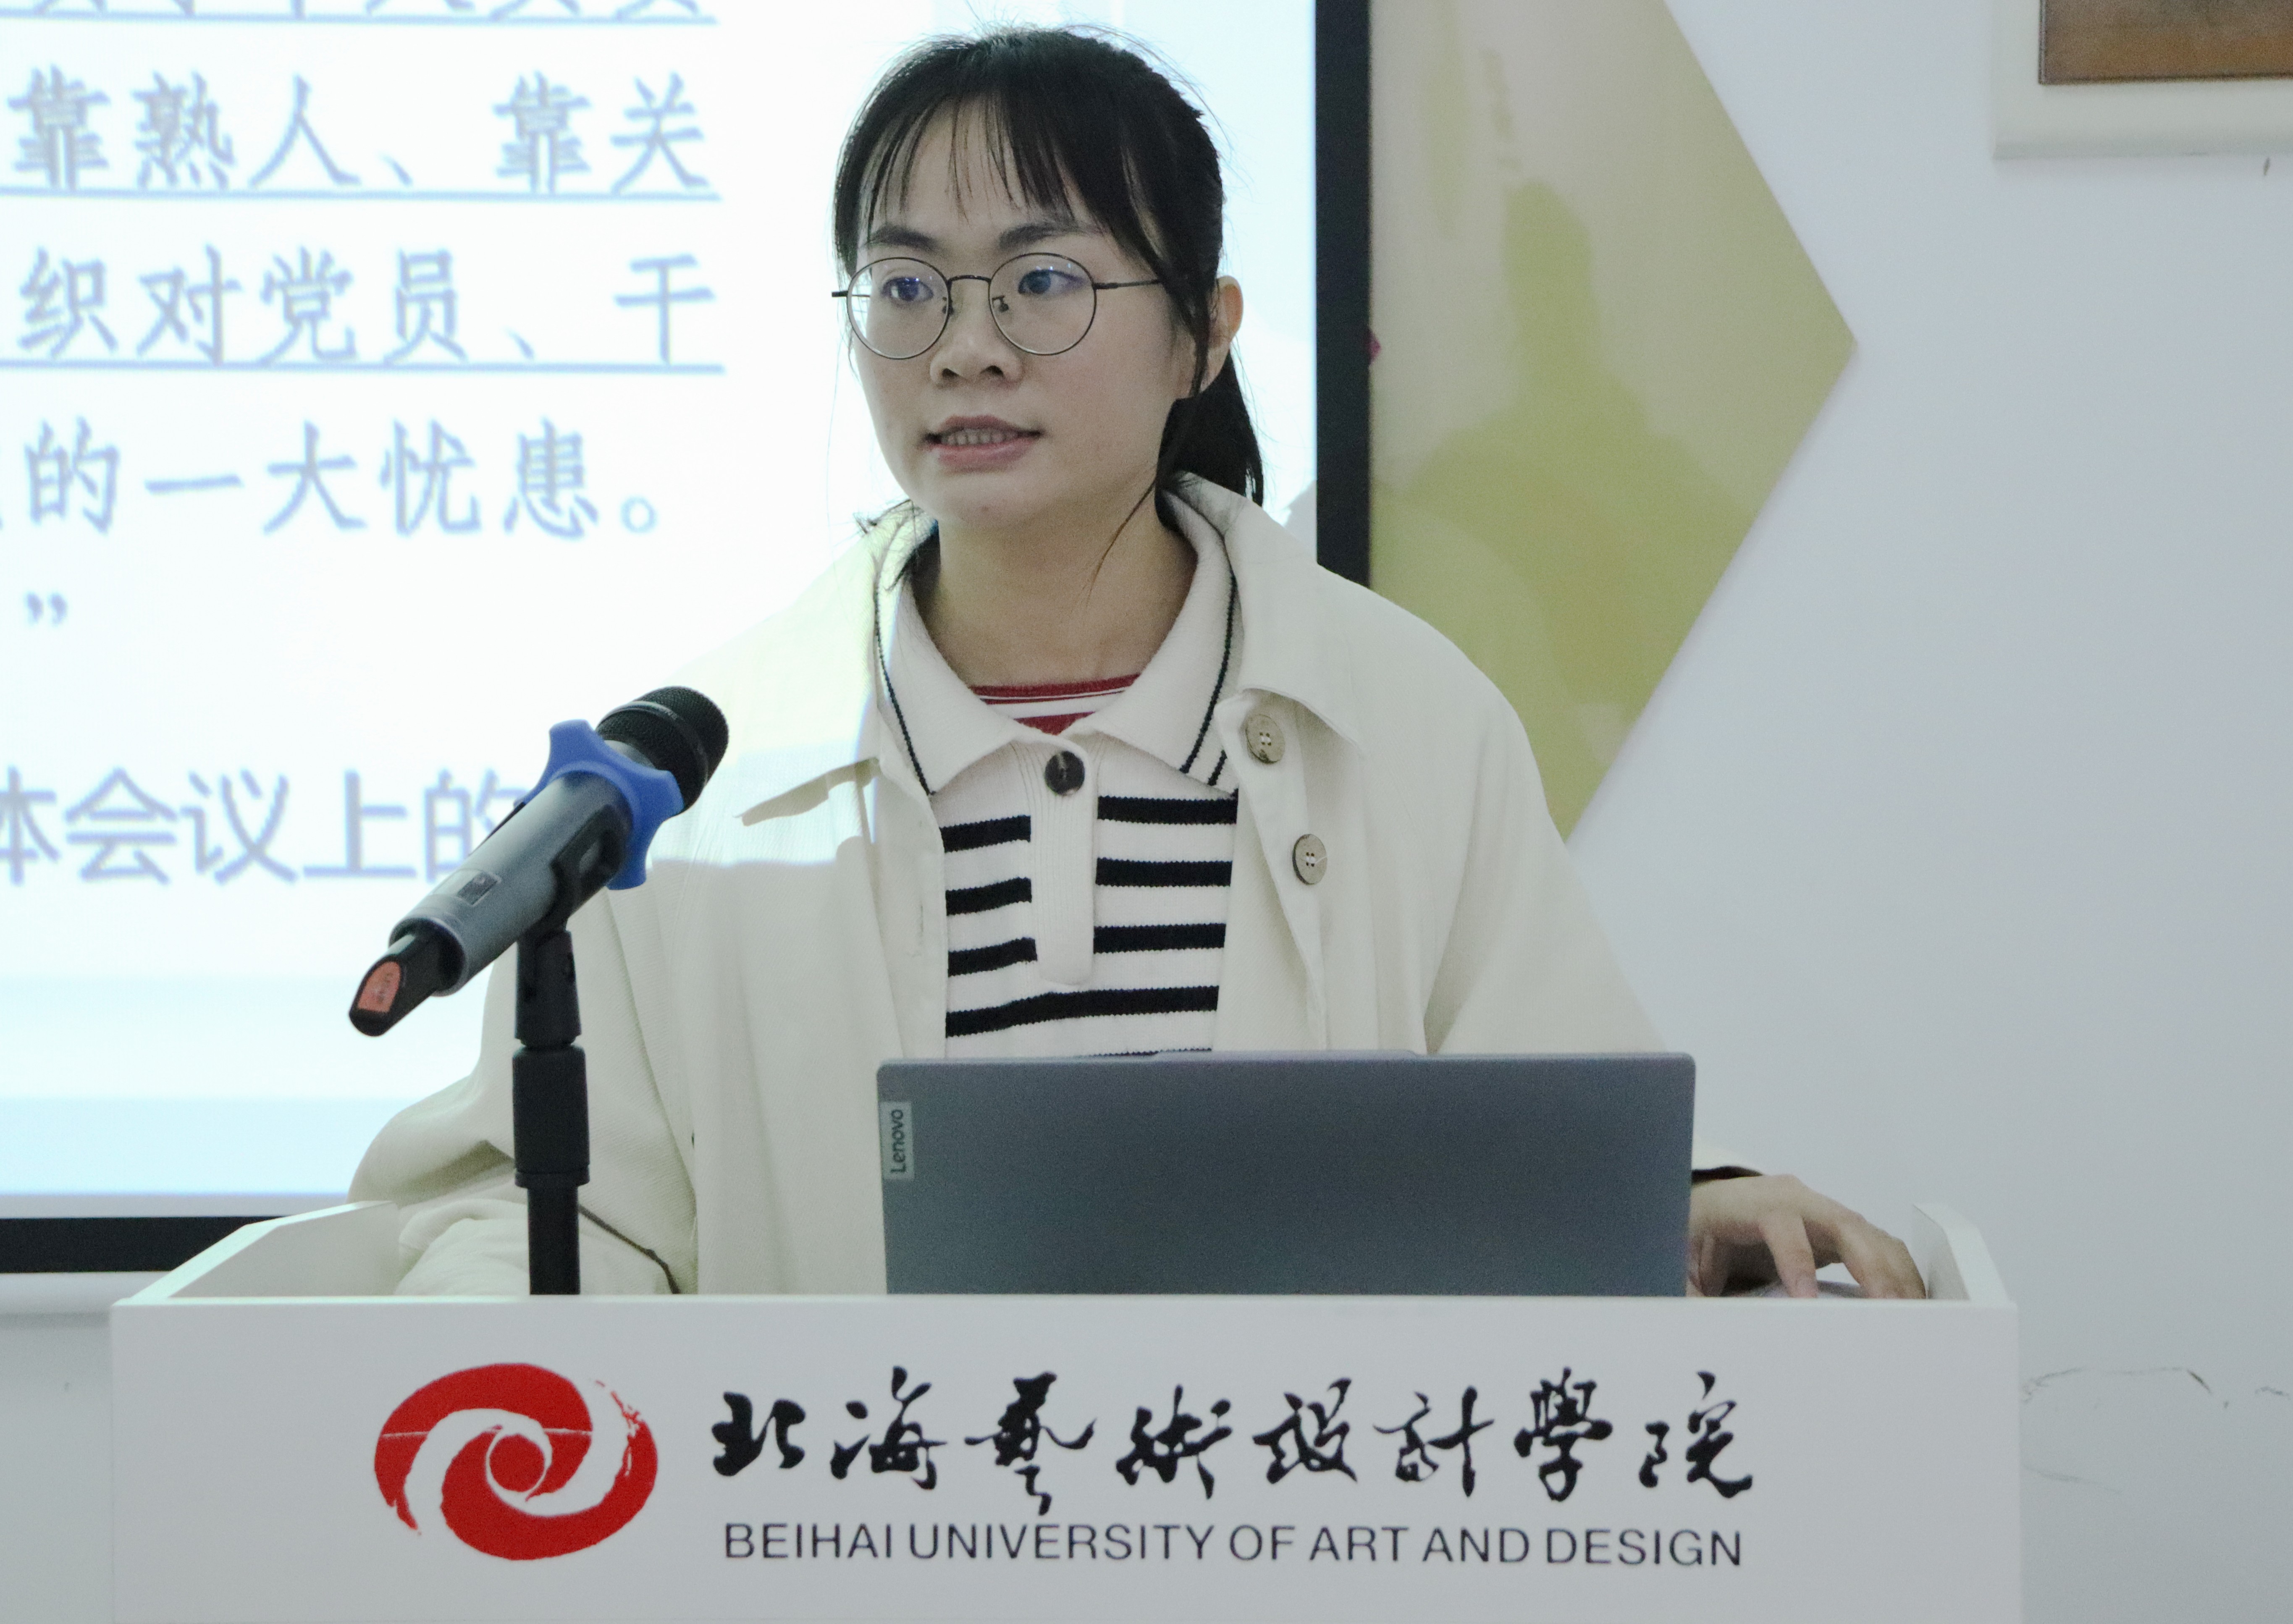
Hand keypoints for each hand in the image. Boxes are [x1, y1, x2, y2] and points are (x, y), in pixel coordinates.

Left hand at [1687, 1174, 1923, 1298]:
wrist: (1703, 1208)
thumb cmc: (1692, 1235)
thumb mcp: (1676, 1262)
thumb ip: (1688, 1295)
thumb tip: (1705, 1337)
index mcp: (1746, 1203)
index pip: (1779, 1222)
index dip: (1796, 1258)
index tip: (1807, 1301)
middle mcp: (1791, 1198)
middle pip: (1840, 1222)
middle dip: (1868, 1265)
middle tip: (1889, 1310)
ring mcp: (1820, 1210)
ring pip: (1867, 1233)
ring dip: (1893, 1272)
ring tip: (1914, 1317)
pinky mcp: (1837, 1230)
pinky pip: (1876, 1244)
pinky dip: (1896, 1272)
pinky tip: (1911, 1306)